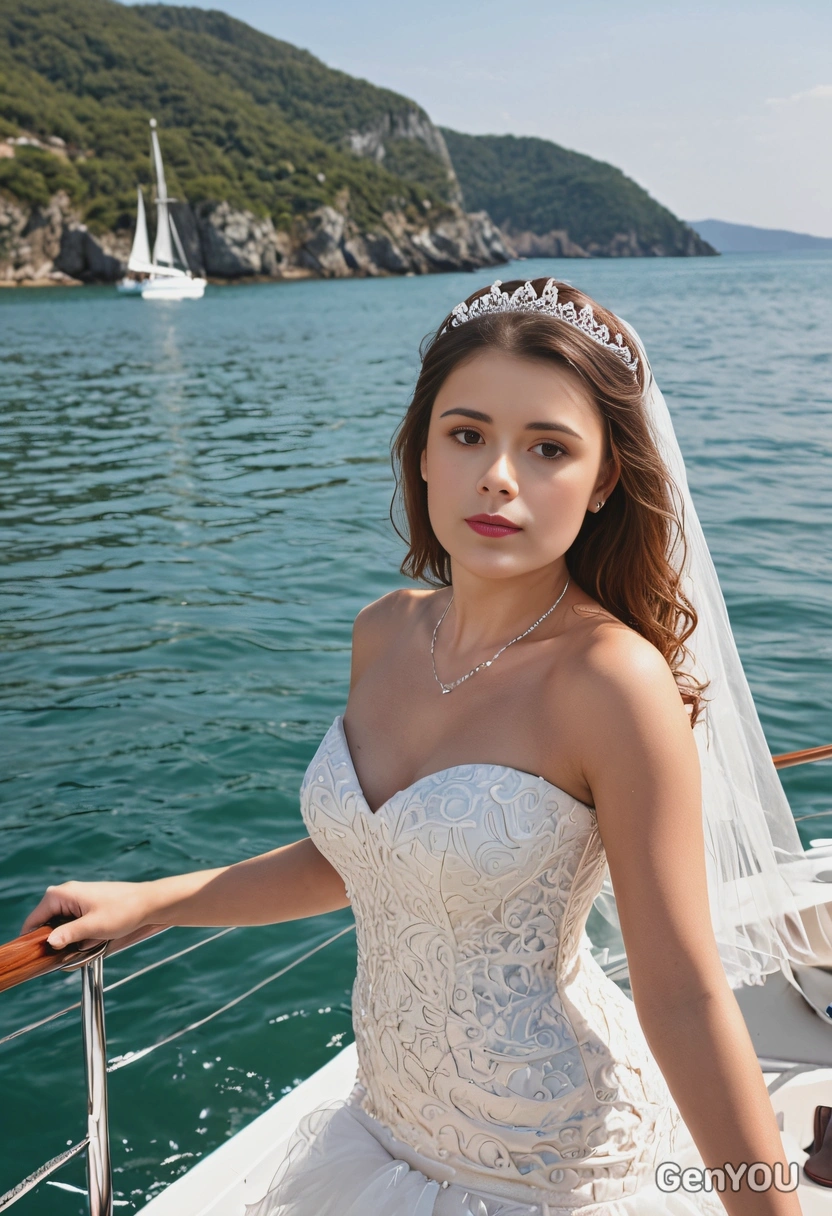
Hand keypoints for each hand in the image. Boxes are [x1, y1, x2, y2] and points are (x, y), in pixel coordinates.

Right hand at [21, 881, 156, 951]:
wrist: (148, 903)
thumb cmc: (123, 911)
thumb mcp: (94, 927)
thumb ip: (69, 934)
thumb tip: (49, 943)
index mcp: (61, 895)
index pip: (33, 921)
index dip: (33, 941)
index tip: (39, 959)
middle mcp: (65, 894)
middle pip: (46, 925)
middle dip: (57, 942)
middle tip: (71, 954)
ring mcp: (75, 900)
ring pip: (61, 927)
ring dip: (71, 940)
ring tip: (89, 944)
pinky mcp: (85, 906)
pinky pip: (73, 925)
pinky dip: (81, 935)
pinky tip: (95, 939)